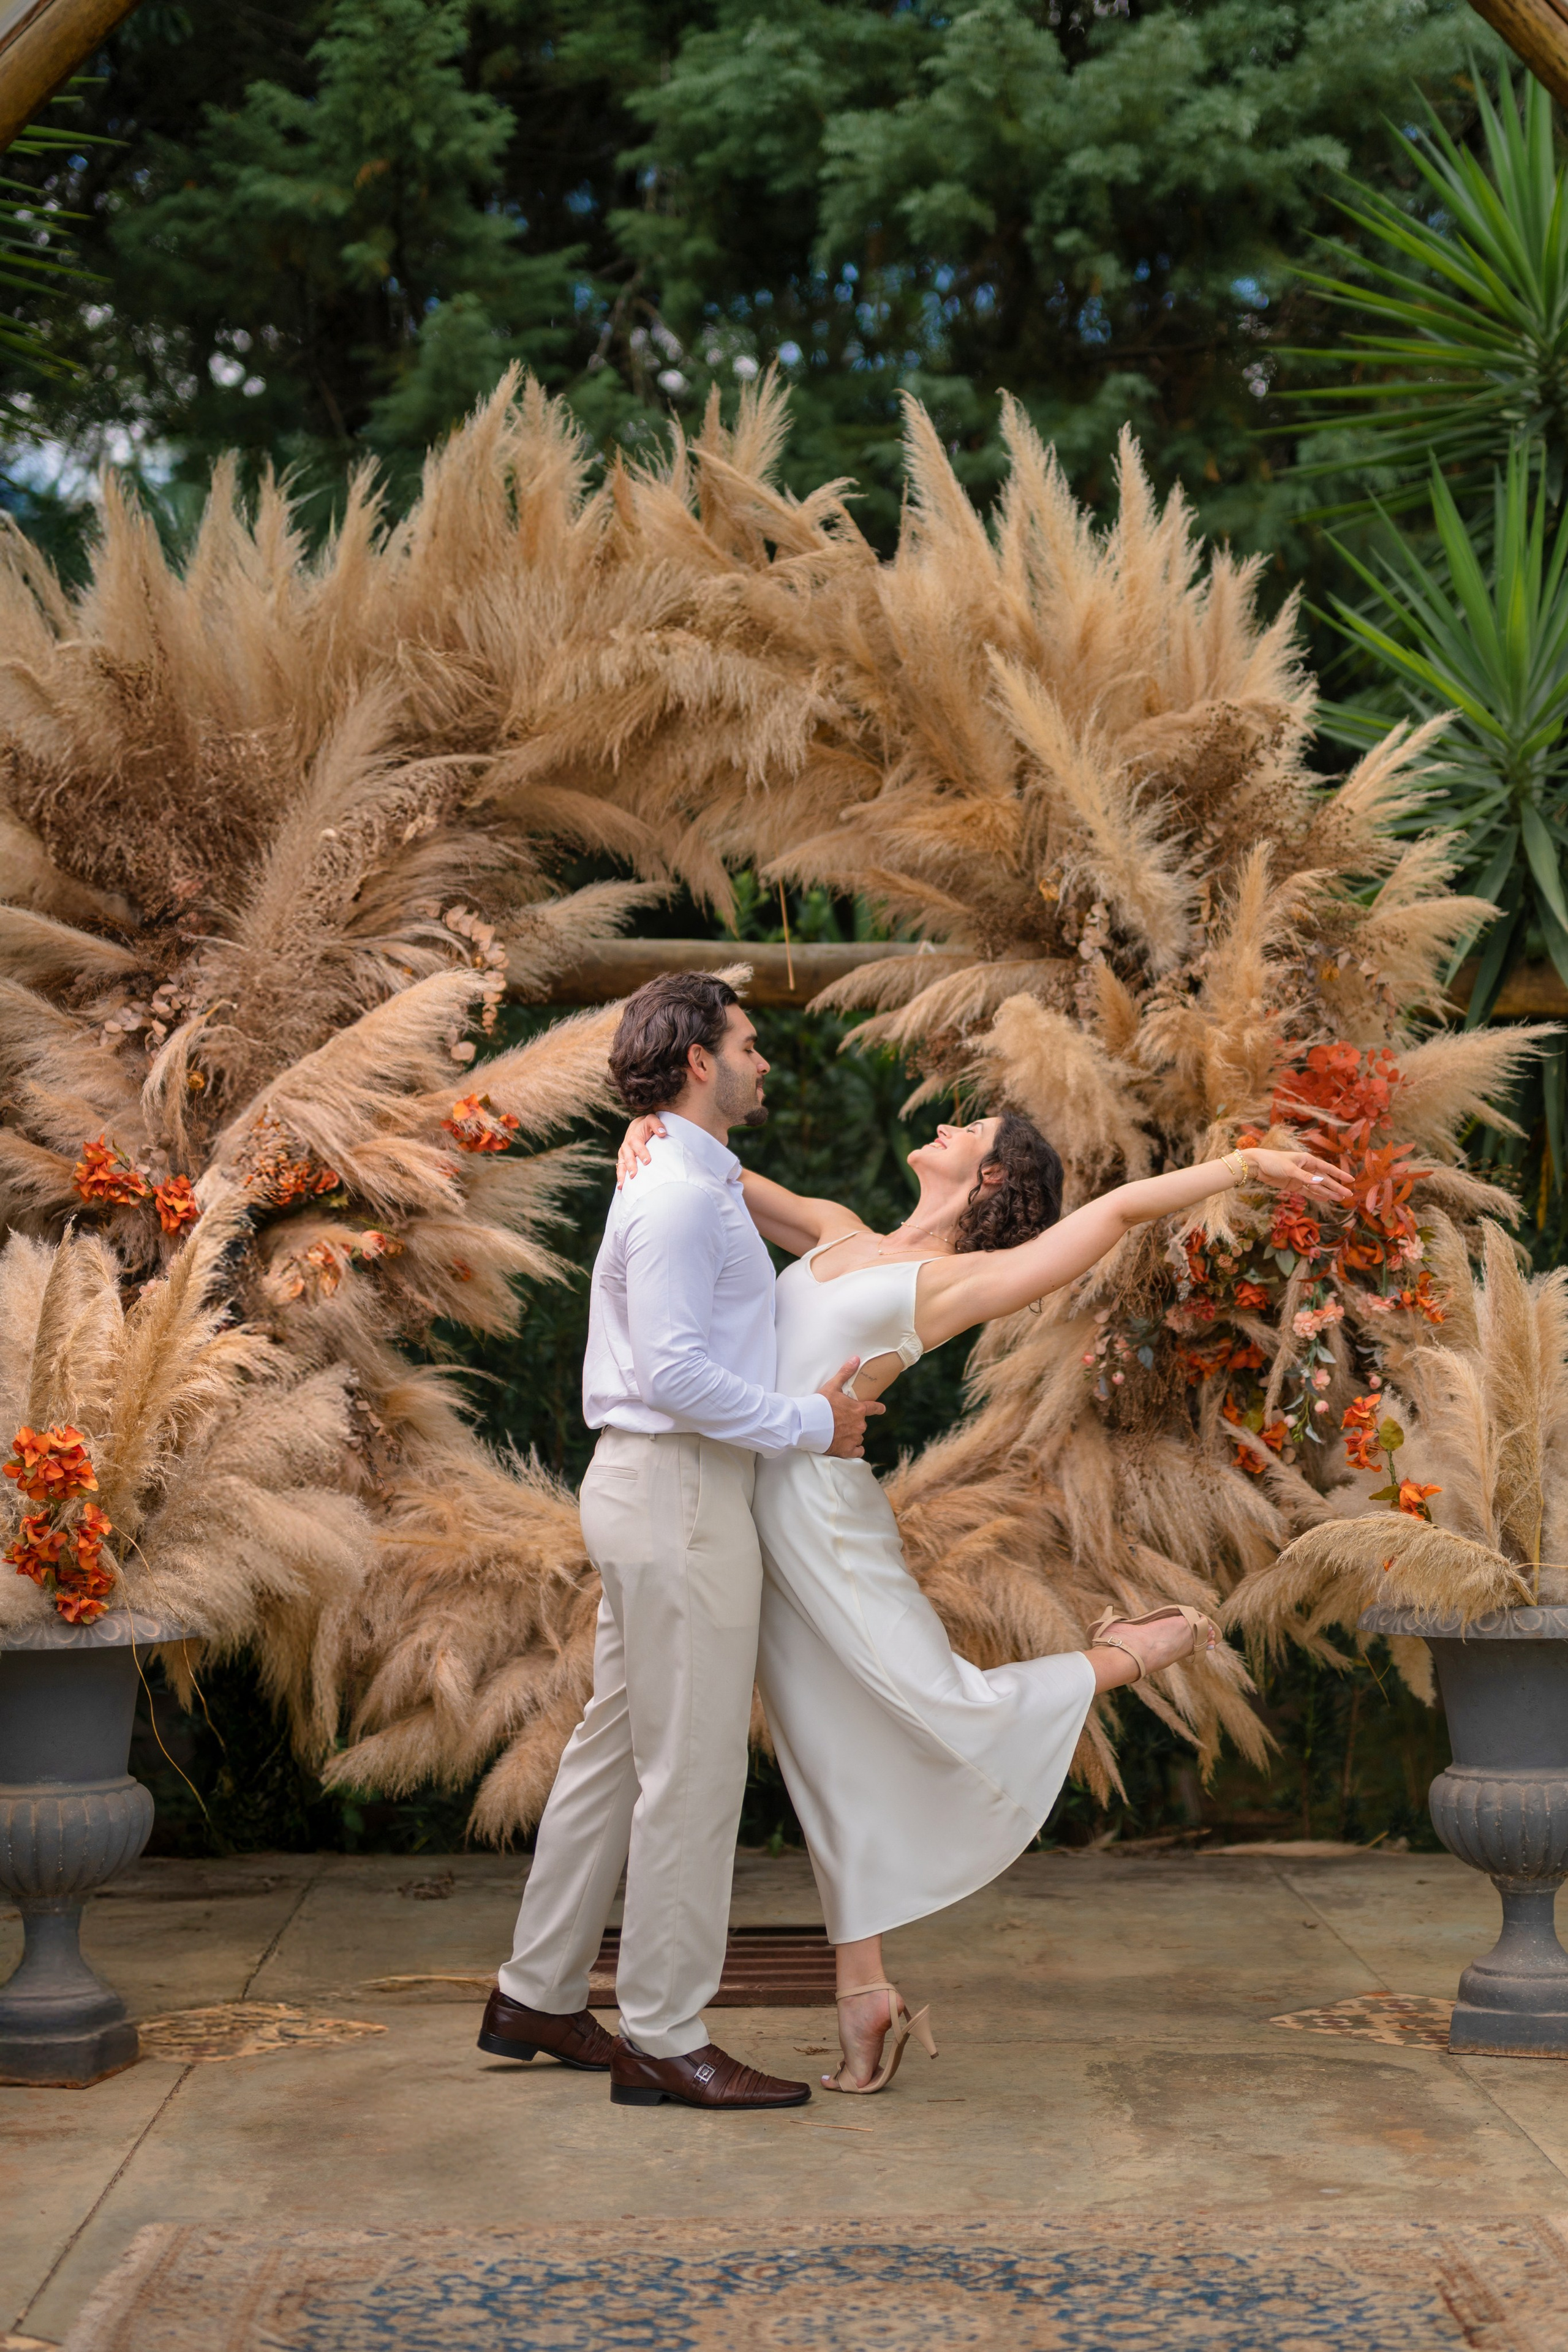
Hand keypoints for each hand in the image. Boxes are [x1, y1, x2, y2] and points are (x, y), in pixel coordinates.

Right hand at [615, 1114, 665, 1187]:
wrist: (636, 1126)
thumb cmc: (646, 1124)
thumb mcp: (652, 1120)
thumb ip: (657, 1125)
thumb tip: (662, 1133)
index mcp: (634, 1137)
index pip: (637, 1145)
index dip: (642, 1152)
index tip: (647, 1161)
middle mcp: (626, 1146)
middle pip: (628, 1157)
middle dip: (631, 1166)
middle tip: (634, 1176)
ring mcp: (623, 1154)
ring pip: (621, 1165)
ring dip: (621, 1175)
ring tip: (622, 1186)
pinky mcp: (622, 1159)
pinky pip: (619, 1169)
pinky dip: (620, 1177)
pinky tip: (621, 1188)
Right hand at [818, 1357, 885, 1458]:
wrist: (808, 1424)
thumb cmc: (820, 1404)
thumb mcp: (832, 1386)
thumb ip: (845, 1373)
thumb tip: (856, 1358)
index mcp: (859, 1410)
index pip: (874, 1408)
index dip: (879, 1408)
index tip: (882, 1409)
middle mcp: (860, 1425)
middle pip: (861, 1424)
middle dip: (853, 1422)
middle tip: (840, 1421)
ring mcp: (854, 1438)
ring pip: (858, 1436)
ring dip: (851, 1435)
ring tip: (837, 1432)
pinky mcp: (847, 1450)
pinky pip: (857, 1451)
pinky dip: (853, 1449)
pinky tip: (845, 1446)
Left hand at [1237, 1147, 1352, 1206]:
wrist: (1256, 1165)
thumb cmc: (1273, 1161)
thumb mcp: (1289, 1169)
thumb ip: (1305, 1177)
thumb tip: (1320, 1182)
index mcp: (1307, 1160)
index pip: (1327, 1168)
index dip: (1339, 1175)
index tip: (1351, 1180)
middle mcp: (1306, 1168)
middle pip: (1324, 1180)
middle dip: (1336, 1187)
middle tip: (1348, 1195)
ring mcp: (1300, 1178)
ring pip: (1317, 1187)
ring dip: (1328, 1193)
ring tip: (1339, 1199)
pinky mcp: (1293, 1185)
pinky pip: (1307, 1192)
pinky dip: (1316, 1196)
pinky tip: (1326, 1199)